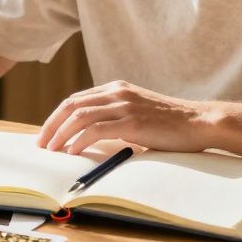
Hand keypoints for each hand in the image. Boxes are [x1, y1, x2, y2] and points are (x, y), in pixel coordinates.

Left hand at [36, 80, 217, 155]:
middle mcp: (117, 92)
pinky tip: (72, 152)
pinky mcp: (132, 121)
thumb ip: (116, 119)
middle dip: (51, 125)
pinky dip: (79, 141)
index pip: (76, 100)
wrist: (200, 122)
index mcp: (117, 88)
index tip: (47, 134)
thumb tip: (90, 139)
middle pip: (71, 105)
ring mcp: (124, 105)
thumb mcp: (138, 114)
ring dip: (61, 134)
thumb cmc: (171, 124)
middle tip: (41, 144)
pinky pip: (96, 130)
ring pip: (79, 116)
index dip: (57, 117)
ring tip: (52, 151)